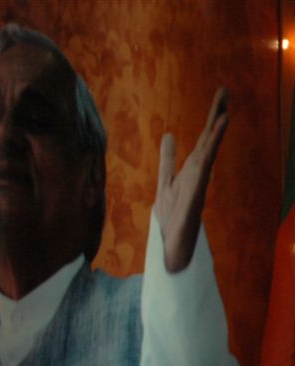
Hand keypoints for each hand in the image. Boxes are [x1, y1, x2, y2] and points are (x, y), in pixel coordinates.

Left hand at [154, 87, 228, 271]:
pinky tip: (208, 151)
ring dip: (214, 137)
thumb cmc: (172, 219)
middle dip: (215, 117)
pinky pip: (199, 180)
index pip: (203, 139)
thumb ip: (168, 159)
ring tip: (224, 114)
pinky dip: (205, 164)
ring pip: (207, 158)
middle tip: (225, 91)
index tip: (222, 95)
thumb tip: (170, 134)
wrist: (171, 250)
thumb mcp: (165, 181)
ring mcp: (196, 188)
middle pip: (207, 143)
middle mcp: (197, 177)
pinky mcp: (192, 202)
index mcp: (191, 170)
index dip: (211, 118)